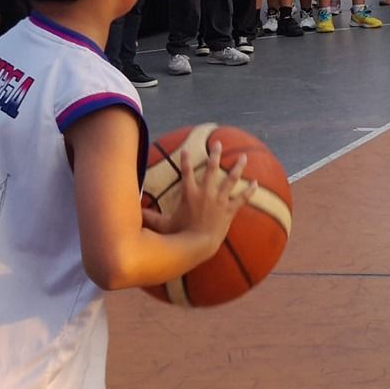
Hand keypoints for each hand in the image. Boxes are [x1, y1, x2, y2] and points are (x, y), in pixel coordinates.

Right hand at [141, 141, 256, 246]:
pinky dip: (249, 191)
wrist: (200, 244)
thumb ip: (149, 218)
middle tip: (218, 143)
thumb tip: (133, 214)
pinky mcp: (229, 210)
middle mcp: (206, 193)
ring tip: (244, 157)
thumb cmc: (180, 235)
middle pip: (212, 169)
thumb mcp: (163, 224)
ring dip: (238, 167)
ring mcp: (219, 200)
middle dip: (216, 155)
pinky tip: (256, 183)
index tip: (187, 149)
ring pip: (231, 179)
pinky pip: (242, 198)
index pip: (186, 172)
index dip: (186, 160)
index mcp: (190, 194)